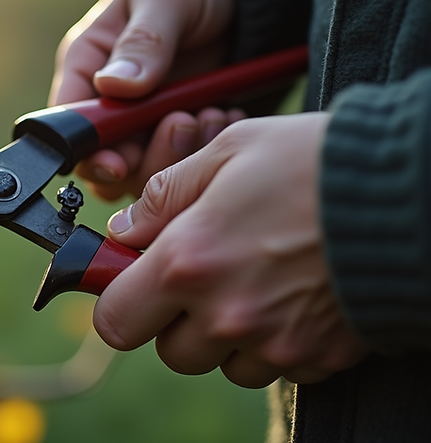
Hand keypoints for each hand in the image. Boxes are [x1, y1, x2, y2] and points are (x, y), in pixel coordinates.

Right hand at [50, 0, 239, 199]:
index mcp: (86, 65)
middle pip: (104, 163)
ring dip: (180, 155)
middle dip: (145, 156)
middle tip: (184, 121)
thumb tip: (114, 87)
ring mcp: (142, 122)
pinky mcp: (176, 132)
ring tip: (212, 114)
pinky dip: (205, 151)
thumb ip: (144, 41)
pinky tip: (225, 115)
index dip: (87, 152)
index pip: (67, 126)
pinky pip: (182, 165)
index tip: (119, 161)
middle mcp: (107, 102)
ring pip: (144, 172)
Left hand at [96, 113, 369, 387]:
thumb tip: (126, 230)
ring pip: (223, 364)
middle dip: (175, 320)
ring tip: (254, 283)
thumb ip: (165, 196)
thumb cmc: (313, 161)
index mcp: (188, 262)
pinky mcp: (317, 356)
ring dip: (225, 335)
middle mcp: (225, 313)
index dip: (120, 301)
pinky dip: (274, 342)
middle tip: (201, 277)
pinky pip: (275, 367)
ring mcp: (274, 342)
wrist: (408, 191)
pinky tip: (291, 297)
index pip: (117, 320)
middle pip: (170, 351)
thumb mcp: (226, 153)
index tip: (133, 281)